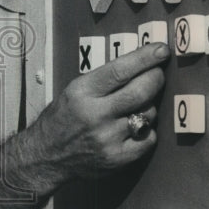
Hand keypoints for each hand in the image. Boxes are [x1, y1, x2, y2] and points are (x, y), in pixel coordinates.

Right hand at [34, 42, 168, 180]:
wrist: (47, 154)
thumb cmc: (64, 117)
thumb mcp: (75, 90)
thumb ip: (105, 79)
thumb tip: (141, 65)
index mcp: (82, 92)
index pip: (120, 70)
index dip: (145, 58)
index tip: (161, 50)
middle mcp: (95, 115)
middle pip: (140, 92)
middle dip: (156, 78)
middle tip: (159, 73)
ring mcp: (108, 138)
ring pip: (148, 114)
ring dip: (150, 105)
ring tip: (138, 105)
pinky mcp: (118, 158)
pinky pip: (149, 139)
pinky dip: (148, 130)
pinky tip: (137, 126)